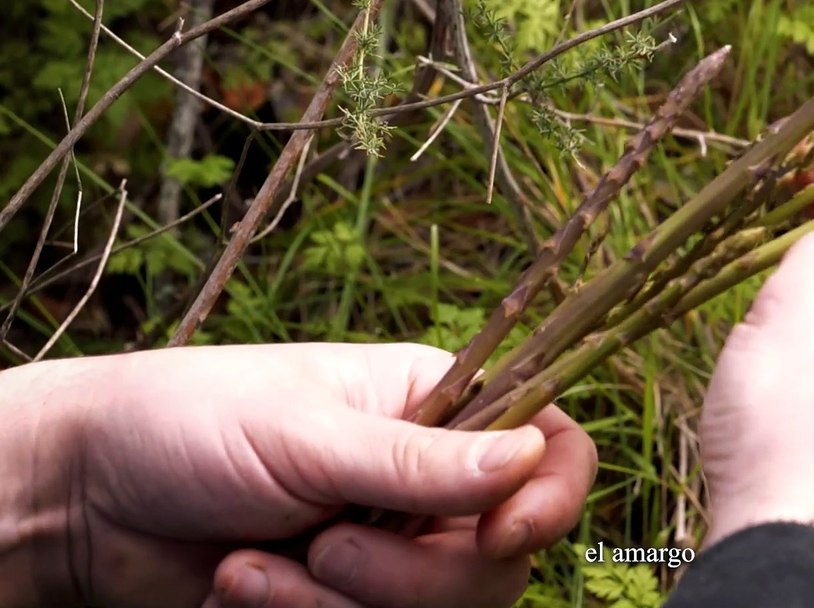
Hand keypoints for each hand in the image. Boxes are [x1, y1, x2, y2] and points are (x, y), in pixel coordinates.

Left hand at [0, 342, 596, 607]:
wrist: (84, 498)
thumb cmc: (189, 423)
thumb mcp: (306, 433)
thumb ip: (420, 459)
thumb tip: (532, 458)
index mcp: (436, 404)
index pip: (549, 445)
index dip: (551, 496)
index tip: (504, 534)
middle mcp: (428, 480)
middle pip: (497, 557)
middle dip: (411, 574)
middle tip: (329, 547)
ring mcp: (389, 547)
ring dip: (338, 606)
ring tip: (256, 569)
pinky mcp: (343, 603)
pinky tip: (241, 585)